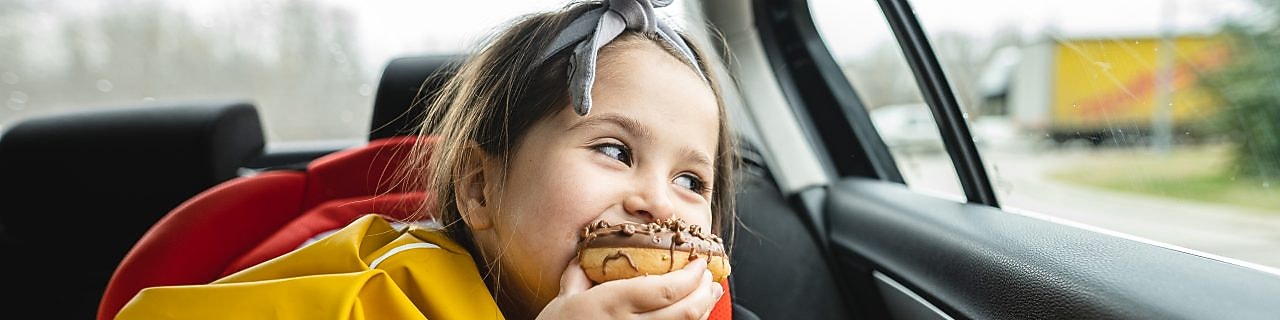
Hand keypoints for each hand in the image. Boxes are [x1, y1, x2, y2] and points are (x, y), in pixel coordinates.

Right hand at [536, 257, 722, 318]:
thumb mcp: (563, 299)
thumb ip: (580, 273)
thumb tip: (588, 251)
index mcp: (611, 303)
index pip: (666, 289)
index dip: (691, 276)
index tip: (698, 262)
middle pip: (684, 310)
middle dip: (704, 291)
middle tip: (709, 278)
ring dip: (704, 309)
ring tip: (709, 294)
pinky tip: (693, 317)